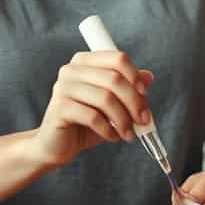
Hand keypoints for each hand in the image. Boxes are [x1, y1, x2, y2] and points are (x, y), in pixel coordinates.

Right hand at [32, 51, 153, 166]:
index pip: (117, 58)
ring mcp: (63, 88)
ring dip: (123, 120)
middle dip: (134, 102)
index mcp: (85, 61)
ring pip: (105, 98)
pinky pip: (93, 117)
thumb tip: (148, 76)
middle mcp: (71, 70)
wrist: (57, 145)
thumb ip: (128, 89)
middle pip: (114, 79)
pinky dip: (108, 130)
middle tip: (143, 121)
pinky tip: (112, 137)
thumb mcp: (112, 105)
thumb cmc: (86, 123)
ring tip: (128, 134)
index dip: (135, 76)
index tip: (145, 94)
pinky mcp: (59, 108)